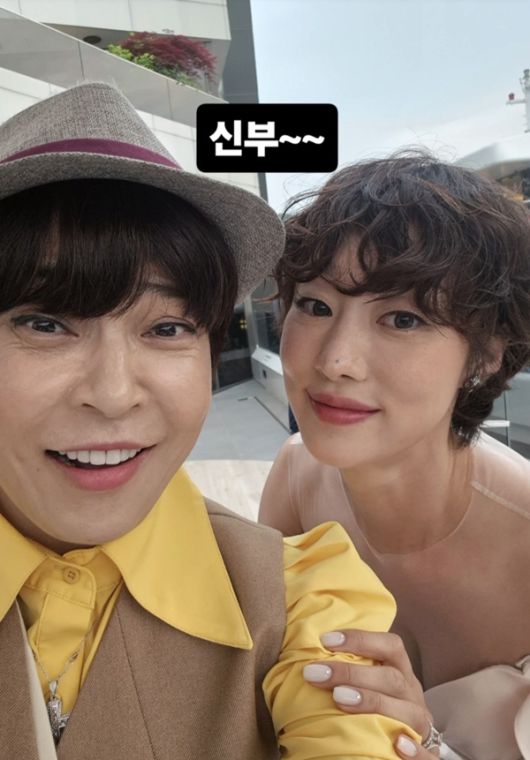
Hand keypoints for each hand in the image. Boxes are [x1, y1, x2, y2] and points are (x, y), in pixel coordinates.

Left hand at [303, 629, 439, 756]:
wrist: (406, 745)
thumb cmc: (377, 704)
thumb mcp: (370, 682)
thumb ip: (349, 671)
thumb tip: (307, 662)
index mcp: (400, 671)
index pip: (390, 645)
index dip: (360, 639)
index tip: (325, 640)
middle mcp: (412, 694)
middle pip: (391, 678)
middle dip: (352, 673)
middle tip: (315, 673)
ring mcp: (421, 725)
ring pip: (409, 712)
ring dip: (372, 702)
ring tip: (339, 698)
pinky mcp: (427, 753)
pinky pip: (427, 755)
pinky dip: (415, 752)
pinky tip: (396, 746)